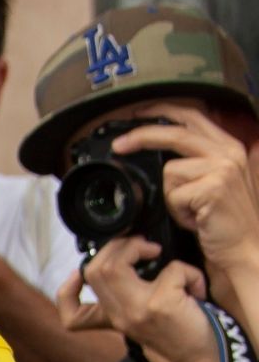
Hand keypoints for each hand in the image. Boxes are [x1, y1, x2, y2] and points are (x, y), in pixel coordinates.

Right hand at [57, 234, 212, 361]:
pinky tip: (196, 288)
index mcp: (116, 320)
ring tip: (155, 251)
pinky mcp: (161, 305)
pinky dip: (189, 272)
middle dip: (116, 246)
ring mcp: (137, 311)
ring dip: (136, 246)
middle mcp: (121, 316)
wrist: (207, 361)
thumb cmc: (185, 335)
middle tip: (141, 246)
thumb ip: (133, 295)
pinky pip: (172, 269)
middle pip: (93, 271)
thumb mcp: (148, 318)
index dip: (67, 290)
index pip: (72, 317)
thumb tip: (134, 255)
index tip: (82, 273)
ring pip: (113, 265)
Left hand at [114, 106, 258, 278]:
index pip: (191, 116)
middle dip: (141, 136)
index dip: (161, 112)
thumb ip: (192, 162)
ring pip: (170, 171)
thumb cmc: (222, 222)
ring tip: (190, 211)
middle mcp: (228, 152)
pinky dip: (177, 212)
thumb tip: (156, 152)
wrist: (242, 250)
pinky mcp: (214, 187)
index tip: (137, 115)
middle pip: (176, 132)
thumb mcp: (210, 183)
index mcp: (228, 146)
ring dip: (171, 197)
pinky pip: (173, 195)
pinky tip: (194, 220)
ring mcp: (223, 168)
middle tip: (119, 145)